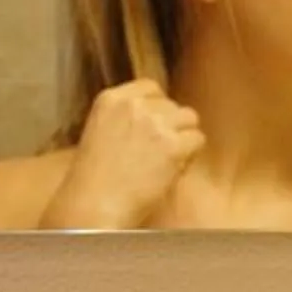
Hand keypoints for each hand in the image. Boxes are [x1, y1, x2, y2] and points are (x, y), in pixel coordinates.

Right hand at [42, 79, 205, 227]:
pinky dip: (191, 156)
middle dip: (171, 126)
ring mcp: (155, 123)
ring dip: (184, 138)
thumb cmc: (93, 180)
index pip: (150, 87)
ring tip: (167, 161)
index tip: (155, 127)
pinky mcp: (173, 145)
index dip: (158, 107)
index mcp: (110, 99)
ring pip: (190, 119)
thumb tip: (159, 119)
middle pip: (173, 105)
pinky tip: (172, 170)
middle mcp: (134, 105)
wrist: (94, 204)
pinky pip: (198, 140)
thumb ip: (126, 119)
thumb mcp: (100, 133)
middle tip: (159, 152)